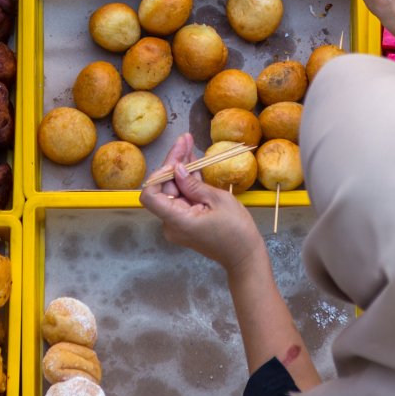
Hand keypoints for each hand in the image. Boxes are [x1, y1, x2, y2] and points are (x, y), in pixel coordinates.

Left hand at [139, 133, 264, 274]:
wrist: (244, 255)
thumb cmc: (236, 230)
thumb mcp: (218, 200)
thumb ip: (193, 184)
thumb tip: (176, 168)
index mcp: (177, 220)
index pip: (150, 195)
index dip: (159, 175)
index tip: (177, 163)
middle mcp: (171, 222)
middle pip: (163, 188)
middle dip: (174, 163)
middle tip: (186, 139)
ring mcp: (178, 222)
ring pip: (173, 190)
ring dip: (181, 168)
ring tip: (189, 142)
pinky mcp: (186, 220)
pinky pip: (182, 198)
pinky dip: (187, 182)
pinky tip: (192, 161)